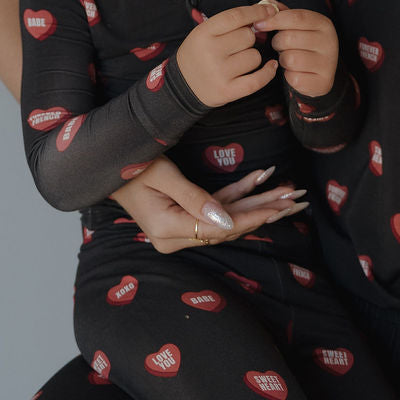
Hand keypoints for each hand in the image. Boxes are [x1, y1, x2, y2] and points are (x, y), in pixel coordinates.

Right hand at [109, 155, 305, 254]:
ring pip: (227, 217)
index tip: (279, 208)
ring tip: (287, 193)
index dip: (251, 217)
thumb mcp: (163, 177)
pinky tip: (259, 180)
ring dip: (256, 203)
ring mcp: (179, 227)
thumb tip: (227, 222)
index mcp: (167, 231)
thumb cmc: (130, 164)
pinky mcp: (182, 214)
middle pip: (228, 226)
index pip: (220, 228)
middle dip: (264, 211)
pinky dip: (237, 194)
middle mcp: (175, 236)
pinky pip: (215, 206)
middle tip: (295, 202)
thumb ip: (194, 199)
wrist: (104, 163)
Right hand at [175, 3, 279, 107]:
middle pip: (248, 36)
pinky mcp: (227, 91)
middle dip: (248, 39)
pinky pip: (258, 79)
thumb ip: (230, 23)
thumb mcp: (204, 33)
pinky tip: (270, 66)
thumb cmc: (199, 54)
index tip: (270, 10)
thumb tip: (264, 12)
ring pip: (255, 57)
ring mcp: (219, 72)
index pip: (236, 16)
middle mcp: (210, 52)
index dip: (256, 11)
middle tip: (236, 45)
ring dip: (252, 57)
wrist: (182, 86)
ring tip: (238, 61)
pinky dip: (268, 72)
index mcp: (203, 33)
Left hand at [253, 3, 338, 97]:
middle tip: (280, 45)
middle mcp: (329, 42)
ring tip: (288, 58)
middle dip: (277, 42)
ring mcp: (327, 63)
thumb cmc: (302, 44)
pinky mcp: (322, 82)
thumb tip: (265, 4)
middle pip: (289, 38)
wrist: (318, 73)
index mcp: (323, 24)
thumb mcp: (296, 26)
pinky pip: (293, 77)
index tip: (258, 24)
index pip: (295, 17)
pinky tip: (295, 72)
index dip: (273, 20)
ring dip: (282, 59)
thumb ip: (280, 13)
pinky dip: (289, 75)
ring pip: (290, 59)